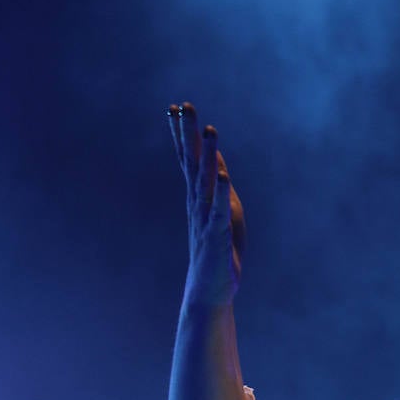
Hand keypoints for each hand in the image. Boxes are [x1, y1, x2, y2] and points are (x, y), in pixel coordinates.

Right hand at [168, 102, 245, 306]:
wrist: (210, 292)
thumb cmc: (218, 253)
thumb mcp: (223, 213)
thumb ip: (219, 187)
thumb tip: (218, 161)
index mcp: (197, 198)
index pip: (188, 160)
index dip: (182, 134)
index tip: (176, 107)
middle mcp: (198, 205)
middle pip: (192, 164)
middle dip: (189, 135)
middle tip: (185, 106)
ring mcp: (206, 220)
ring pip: (207, 183)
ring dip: (209, 157)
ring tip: (210, 131)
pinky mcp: (217, 237)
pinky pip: (220, 212)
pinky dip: (222, 194)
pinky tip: (224, 176)